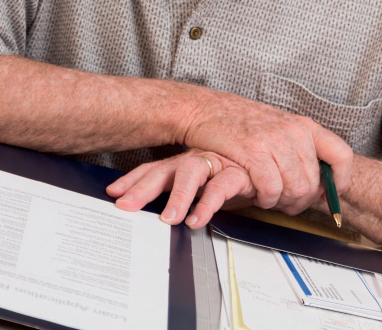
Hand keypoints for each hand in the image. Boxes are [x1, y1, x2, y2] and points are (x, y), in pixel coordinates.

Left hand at [108, 150, 256, 227]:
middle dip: (142, 188)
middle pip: (163, 170)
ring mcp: (215, 164)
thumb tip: (153, 216)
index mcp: (182, 165)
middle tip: (126, 206)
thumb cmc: (230, 176)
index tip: (113, 192)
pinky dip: (208, 204)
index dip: (132, 180)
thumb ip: (180, 198)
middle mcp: (195, 161)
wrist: (269, 166)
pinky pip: (221, 187)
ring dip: (178, 196)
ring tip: (169, 219)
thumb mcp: (201, 188)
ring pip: (190, 173)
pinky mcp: (238, 171)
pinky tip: (198, 219)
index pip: (153, 170)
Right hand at [182, 92, 352, 214]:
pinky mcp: (253, 152)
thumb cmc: (239, 121)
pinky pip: (271, 189)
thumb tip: (321, 181)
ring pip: (294, 189)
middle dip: (299, 201)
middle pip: (313, 183)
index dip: (340, 181)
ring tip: (267, 197)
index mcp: (303, 125)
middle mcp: (293, 132)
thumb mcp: (278, 127)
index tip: (329, 193)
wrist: (205, 109)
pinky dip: (264, 199)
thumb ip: (300, 148)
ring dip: (280, 202)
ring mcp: (274, 141)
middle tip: (283, 202)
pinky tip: (256, 194)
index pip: (341, 155)